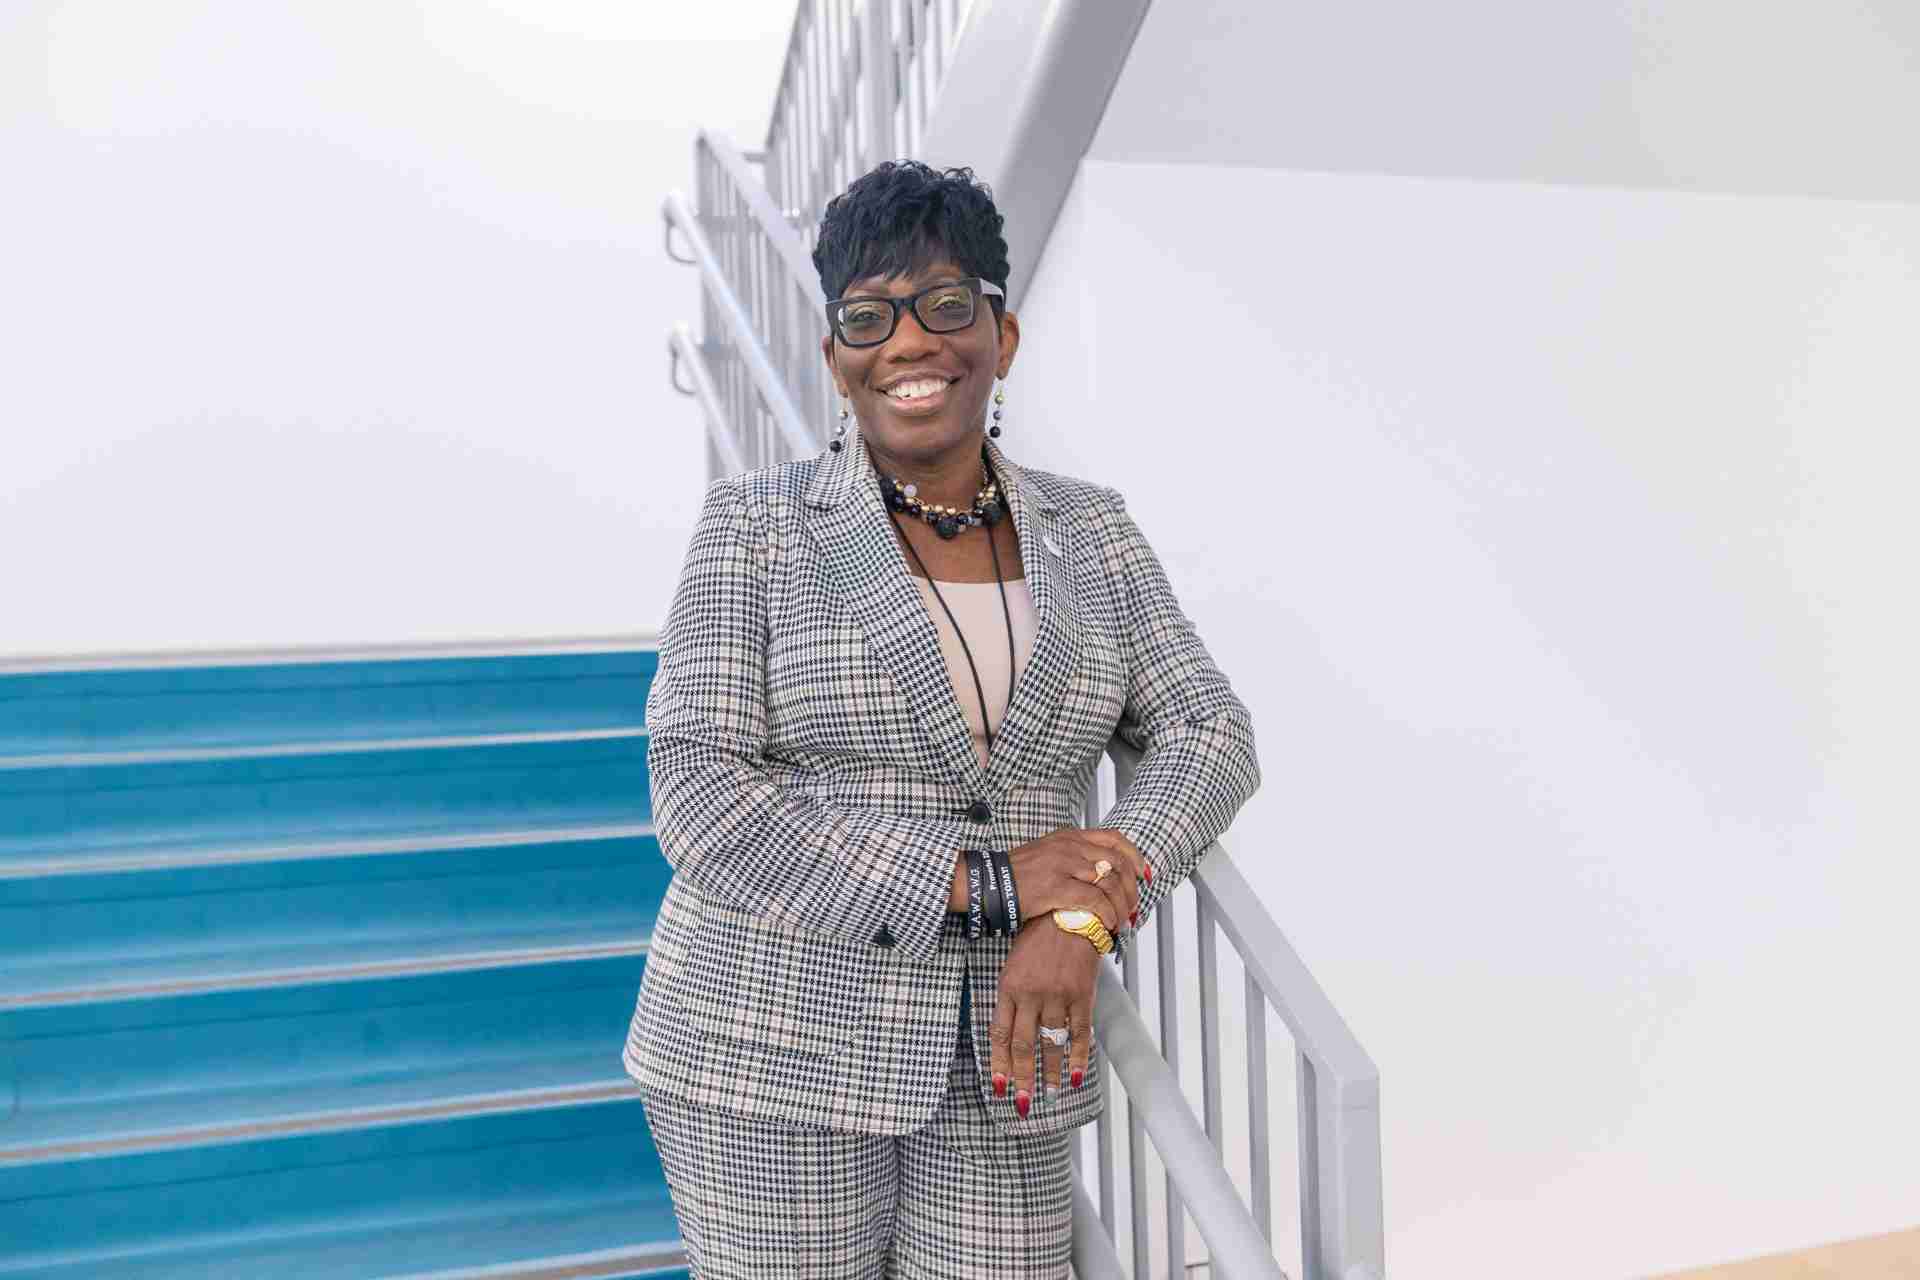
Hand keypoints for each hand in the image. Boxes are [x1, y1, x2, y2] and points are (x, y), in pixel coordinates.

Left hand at [989, 920, 1099, 1115]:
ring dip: (1049, 1074)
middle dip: (1022, 1078)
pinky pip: (1080, 1034)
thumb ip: (1012, 992)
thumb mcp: (1016, 960)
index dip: (999, 1064)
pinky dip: (1078, 1058)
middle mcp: (1030, 995)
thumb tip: (1011, 1024)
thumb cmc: (1040, 932)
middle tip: (1023, 1103)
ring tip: (1048, 1096)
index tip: (999, 1087)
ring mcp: (1057, 996)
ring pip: (1051, 1044)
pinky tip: (1075, 1076)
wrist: (1071, 909)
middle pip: (1022, 1046)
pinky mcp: (1081, 995)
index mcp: (1008, 986)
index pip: (999, 1034)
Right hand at [1005, 827, 1148, 932]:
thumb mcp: (1048, 853)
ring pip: (1110, 882)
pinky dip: (1107, 913)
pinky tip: (1108, 924)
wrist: (990, 883)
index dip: (1134, 856)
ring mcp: (1063, 865)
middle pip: (1117, 862)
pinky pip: (1094, 900)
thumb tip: (1100, 872)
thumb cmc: (1018, 874)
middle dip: (1132, 887)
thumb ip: (1073, 856)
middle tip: (1133, 906)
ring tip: (1122, 920)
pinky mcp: (1057, 887)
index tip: (1142, 873)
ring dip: (1122, 904)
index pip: (1114, 838)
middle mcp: (1070, 847)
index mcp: (1070, 837)